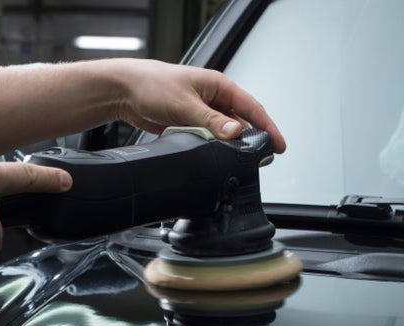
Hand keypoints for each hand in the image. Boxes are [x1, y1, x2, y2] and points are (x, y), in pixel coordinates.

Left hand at [112, 59, 285, 152]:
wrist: (125, 91)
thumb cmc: (152, 84)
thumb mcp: (185, 103)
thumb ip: (209, 120)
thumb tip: (235, 131)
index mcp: (219, 86)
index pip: (252, 108)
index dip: (268, 128)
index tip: (278, 145)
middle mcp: (214, 100)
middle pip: (241, 124)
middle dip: (251, 141)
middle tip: (261, 160)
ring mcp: (202, 114)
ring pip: (224, 135)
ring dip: (229, 147)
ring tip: (237, 162)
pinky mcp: (190, 125)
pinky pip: (207, 140)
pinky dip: (212, 149)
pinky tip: (213, 158)